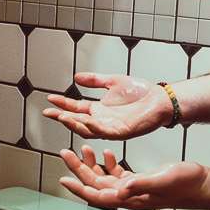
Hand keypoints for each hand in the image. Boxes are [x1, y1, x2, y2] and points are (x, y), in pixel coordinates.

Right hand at [43, 74, 170, 142]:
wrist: (161, 99)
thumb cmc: (141, 92)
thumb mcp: (113, 82)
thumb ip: (95, 80)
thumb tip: (76, 77)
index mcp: (99, 110)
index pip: (75, 108)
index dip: (62, 104)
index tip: (49, 99)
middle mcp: (102, 120)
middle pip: (77, 121)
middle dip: (62, 117)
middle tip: (48, 112)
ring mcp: (111, 128)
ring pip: (87, 129)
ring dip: (74, 124)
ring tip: (61, 117)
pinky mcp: (121, 132)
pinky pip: (104, 132)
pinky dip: (93, 128)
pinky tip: (84, 121)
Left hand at [59, 146, 208, 209]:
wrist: (202, 184)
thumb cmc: (186, 184)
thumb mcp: (162, 179)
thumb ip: (140, 184)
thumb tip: (119, 189)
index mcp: (130, 198)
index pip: (97, 196)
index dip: (79, 188)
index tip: (63, 179)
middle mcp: (128, 195)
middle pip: (96, 184)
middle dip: (80, 169)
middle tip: (66, 152)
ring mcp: (133, 189)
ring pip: (104, 178)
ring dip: (93, 164)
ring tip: (84, 148)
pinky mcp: (140, 181)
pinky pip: (118, 174)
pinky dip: (109, 163)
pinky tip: (107, 153)